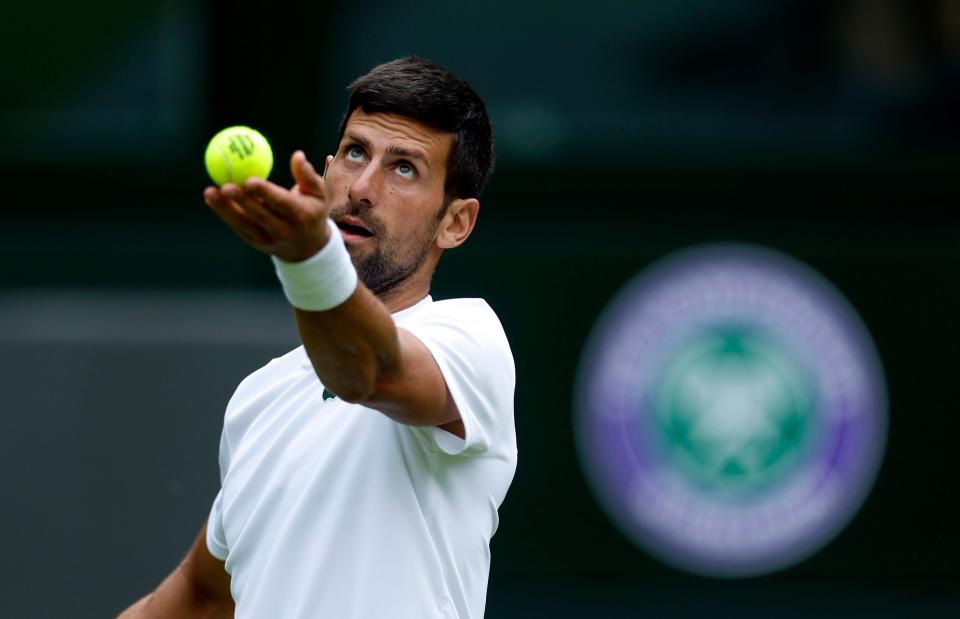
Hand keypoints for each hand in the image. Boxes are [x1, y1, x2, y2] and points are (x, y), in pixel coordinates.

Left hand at [203, 150, 331, 262]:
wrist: (310, 248)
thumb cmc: (313, 211)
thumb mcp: (318, 194)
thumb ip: (307, 175)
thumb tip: (297, 155)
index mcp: (301, 215)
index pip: (281, 203)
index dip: (265, 192)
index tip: (250, 180)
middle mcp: (284, 230)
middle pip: (259, 214)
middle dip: (242, 201)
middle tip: (226, 186)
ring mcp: (268, 238)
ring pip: (243, 223)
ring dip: (225, 208)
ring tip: (210, 192)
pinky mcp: (255, 241)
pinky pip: (237, 225)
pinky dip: (223, 212)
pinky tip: (211, 197)